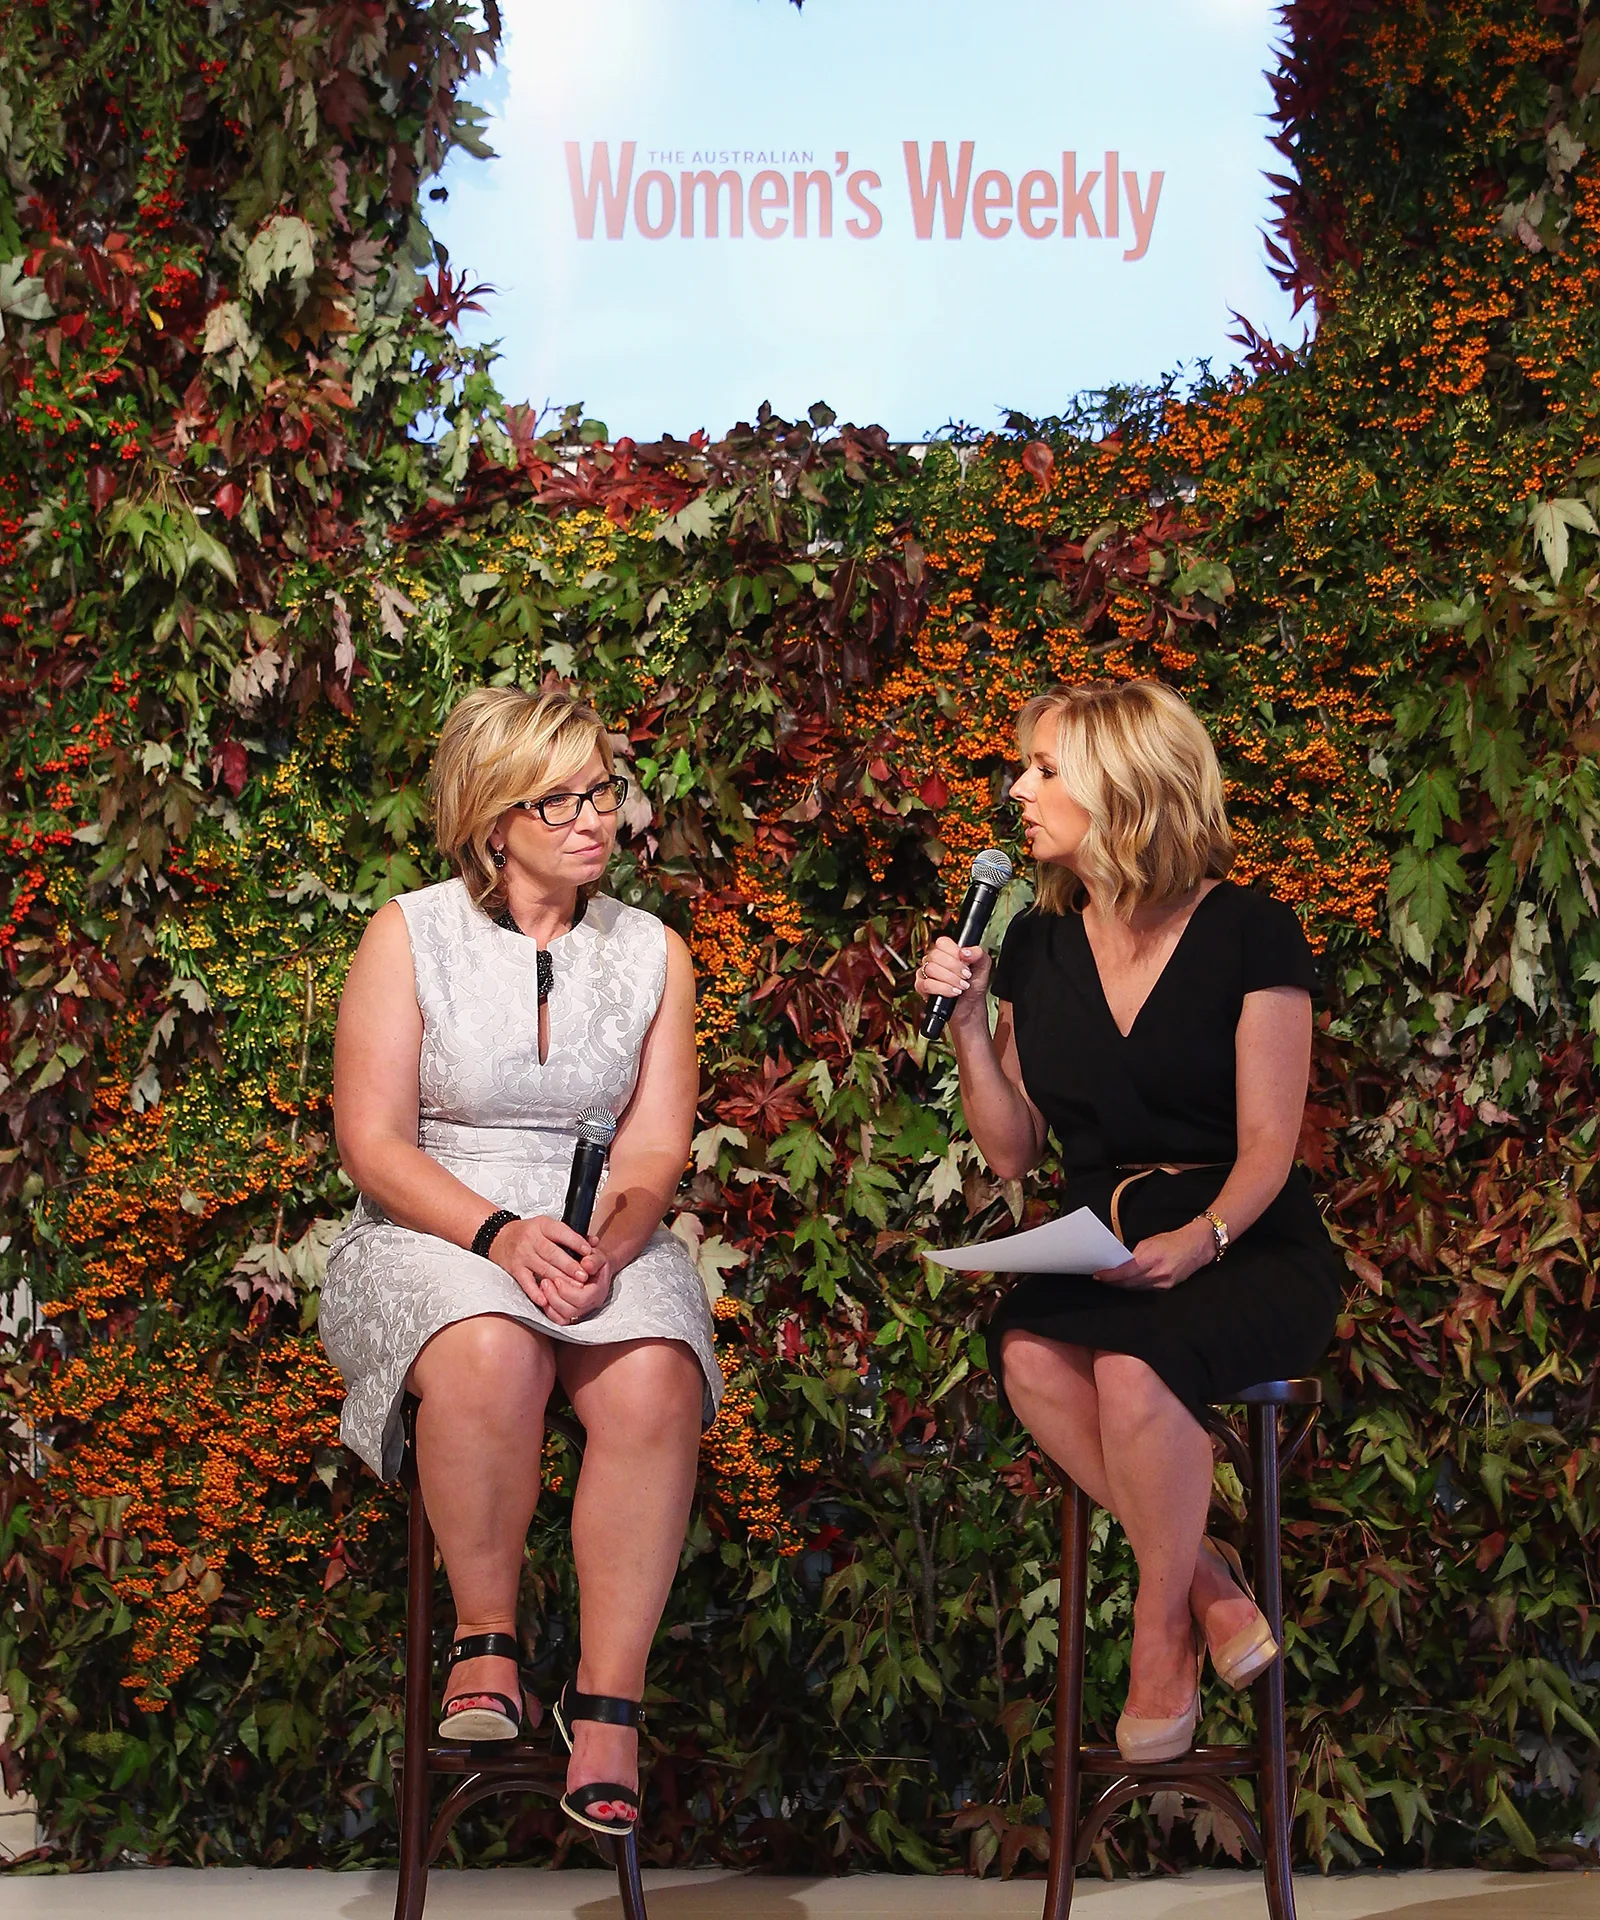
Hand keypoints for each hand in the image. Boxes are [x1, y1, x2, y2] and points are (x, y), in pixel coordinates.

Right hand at [489, 1216, 611, 1321]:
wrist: (500, 1237)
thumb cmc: (530, 1233)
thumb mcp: (548, 1227)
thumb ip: (571, 1235)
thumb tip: (594, 1242)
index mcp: (542, 1225)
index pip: (560, 1232)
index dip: (575, 1242)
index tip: (588, 1252)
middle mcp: (531, 1239)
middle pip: (552, 1253)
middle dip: (570, 1266)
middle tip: (584, 1276)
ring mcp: (522, 1255)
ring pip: (542, 1269)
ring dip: (559, 1280)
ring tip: (574, 1288)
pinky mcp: (515, 1269)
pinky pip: (526, 1282)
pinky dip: (535, 1292)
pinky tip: (546, 1299)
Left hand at [541, 1244, 613, 1324]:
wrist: (594, 1266)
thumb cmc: (594, 1261)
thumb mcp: (597, 1256)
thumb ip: (594, 1260)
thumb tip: (586, 1264)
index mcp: (598, 1292)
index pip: (582, 1299)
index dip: (567, 1291)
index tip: (557, 1278)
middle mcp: (590, 1305)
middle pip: (570, 1311)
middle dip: (554, 1297)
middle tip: (545, 1281)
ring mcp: (580, 1311)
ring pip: (563, 1318)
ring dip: (549, 1303)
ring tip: (542, 1286)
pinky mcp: (570, 1312)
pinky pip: (558, 1319)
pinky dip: (548, 1309)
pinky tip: (542, 1295)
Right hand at [913, 937, 990, 1028]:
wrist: (970, 1005)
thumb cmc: (974, 985)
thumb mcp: (983, 966)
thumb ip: (978, 954)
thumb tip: (966, 952)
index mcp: (946, 951)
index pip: (942, 943)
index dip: (955, 953)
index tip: (966, 963)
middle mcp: (933, 960)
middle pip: (936, 956)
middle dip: (954, 968)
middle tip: (966, 977)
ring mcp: (925, 972)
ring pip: (931, 969)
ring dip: (950, 979)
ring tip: (961, 986)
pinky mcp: (921, 986)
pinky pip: (926, 984)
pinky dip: (943, 989)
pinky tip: (953, 992)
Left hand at [1094, 1218, 1215, 1290]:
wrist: (1197, 1246)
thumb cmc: (1173, 1240)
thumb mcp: (1150, 1242)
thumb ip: (1134, 1255)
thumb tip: (1119, 1264)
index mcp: (1152, 1258)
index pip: (1125, 1272)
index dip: (1110, 1276)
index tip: (1098, 1275)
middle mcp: (1158, 1273)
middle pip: (1128, 1283)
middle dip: (1113, 1282)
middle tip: (1101, 1278)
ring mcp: (1163, 1283)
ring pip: (1136, 1288)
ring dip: (1122, 1285)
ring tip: (1111, 1281)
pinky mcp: (1167, 1288)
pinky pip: (1145, 1289)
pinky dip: (1135, 1286)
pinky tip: (1128, 1282)